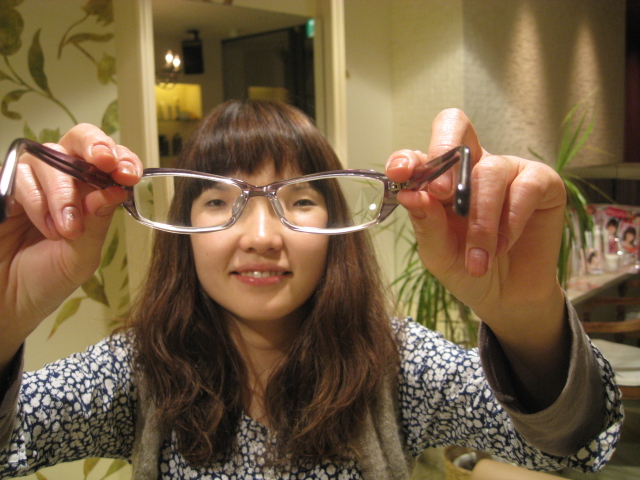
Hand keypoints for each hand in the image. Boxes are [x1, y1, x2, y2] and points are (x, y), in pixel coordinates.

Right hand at [0, 124, 141, 365]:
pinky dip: (36, 201)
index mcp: (91, 191)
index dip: (121, 158)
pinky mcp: (3, 185)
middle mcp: (63, 178)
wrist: (7, 300)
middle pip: (79, 140)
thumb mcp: (83, 255)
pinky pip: (20, 175)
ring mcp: (31, 179)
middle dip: (95, 147)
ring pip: (50, 159)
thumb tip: (116, 190)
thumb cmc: (48, 278)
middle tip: (104, 163)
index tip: (128, 174)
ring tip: (65, 231)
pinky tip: (44, 228)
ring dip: (63, 194)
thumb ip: (98, 222)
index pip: (109, 160)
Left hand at [386, 109, 568, 407]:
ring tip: (475, 260)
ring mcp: (509, 172)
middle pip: (455, 127)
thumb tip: (410, 188)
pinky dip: (506, 223)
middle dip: (442, 157)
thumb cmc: (467, 272)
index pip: (423, 148)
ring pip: (486, 172)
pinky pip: (523, 187)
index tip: (398, 175)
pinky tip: (498, 252)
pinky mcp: (541, 186)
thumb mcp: (437, 253)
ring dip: (476, 221)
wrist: (507, 302)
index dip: (410, 155)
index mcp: (441, 178)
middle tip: (434, 195)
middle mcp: (472, 167)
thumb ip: (424, 221)